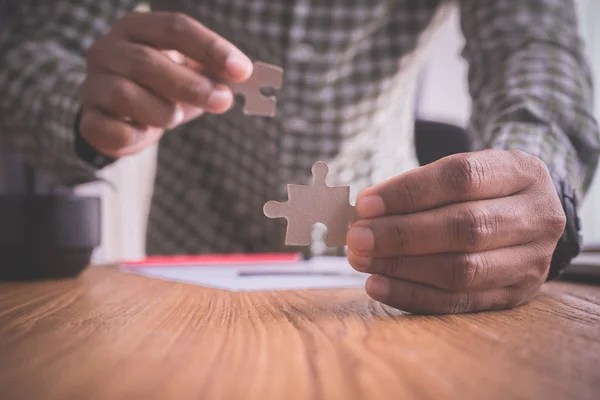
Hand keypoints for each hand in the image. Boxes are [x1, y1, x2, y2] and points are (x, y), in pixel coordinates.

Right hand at [80, 11, 252, 157]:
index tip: (242, 71)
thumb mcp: (192, 74)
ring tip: (174, 116)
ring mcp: (93, 83)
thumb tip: (246, 78)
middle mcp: (108, 49)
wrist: (122, 116)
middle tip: (223, 101)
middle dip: (192, 85)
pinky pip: (109, 129)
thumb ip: (216, 73)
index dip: (211, 48)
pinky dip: (135, 135)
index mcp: (137, 28)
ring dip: (162, 111)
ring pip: (126, 95)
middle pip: (148, 61)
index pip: (175, 28)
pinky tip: (146, 133)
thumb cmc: (163, 88)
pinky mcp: (88, 119)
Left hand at [346, 150, 566, 313]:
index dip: (409, 192)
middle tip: (357, 238)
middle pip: (465, 228)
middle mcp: (538, 216)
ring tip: (361, 260)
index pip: (462, 178)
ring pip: (463, 270)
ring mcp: (532, 261)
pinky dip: (412, 295)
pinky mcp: (516, 295)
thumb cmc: (479, 191)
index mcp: (522, 172)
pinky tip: (377, 286)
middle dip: (401, 235)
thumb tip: (363, 211)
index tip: (365, 204)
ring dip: (402, 267)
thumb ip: (417, 189)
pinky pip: (459, 303)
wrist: (526, 216)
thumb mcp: (461, 174)